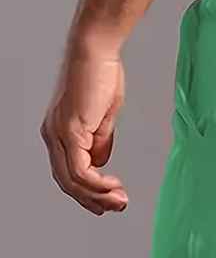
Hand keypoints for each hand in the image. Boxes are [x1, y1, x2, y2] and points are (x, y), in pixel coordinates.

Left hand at [41, 44, 127, 214]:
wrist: (96, 50)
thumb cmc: (101, 74)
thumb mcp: (103, 117)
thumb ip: (100, 140)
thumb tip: (101, 163)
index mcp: (59, 131)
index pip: (69, 173)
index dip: (89, 192)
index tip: (112, 199)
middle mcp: (53, 135)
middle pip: (67, 183)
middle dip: (93, 200)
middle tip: (118, 207)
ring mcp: (58, 134)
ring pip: (72, 181)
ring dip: (98, 196)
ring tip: (120, 200)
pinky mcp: (69, 130)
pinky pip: (80, 170)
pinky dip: (97, 183)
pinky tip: (113, 185)